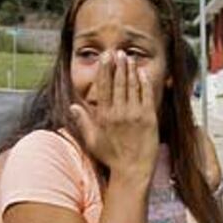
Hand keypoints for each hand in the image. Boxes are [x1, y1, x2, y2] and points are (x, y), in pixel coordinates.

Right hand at [70, 50, 158, 180]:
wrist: (132, 171)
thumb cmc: (112, 157)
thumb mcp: (92, 141)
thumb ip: (83, 122)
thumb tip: (72, 106)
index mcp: (104, 116)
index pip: (103, 87)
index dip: (105, 70)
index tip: (105, 58)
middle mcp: (119, 113)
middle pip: (118, 82)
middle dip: (118, 65)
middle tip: (118, 52)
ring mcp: (135, 115)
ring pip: (132, 86)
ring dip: (130, 70)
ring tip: (129, 58)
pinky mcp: (149, 118)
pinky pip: (146, 95)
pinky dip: (144, 82)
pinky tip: (142, 72)